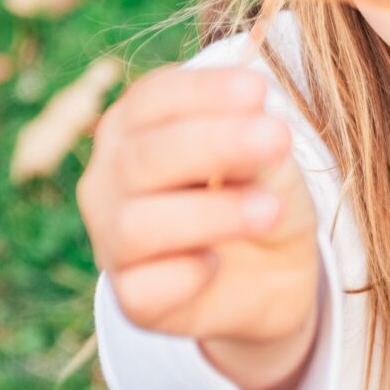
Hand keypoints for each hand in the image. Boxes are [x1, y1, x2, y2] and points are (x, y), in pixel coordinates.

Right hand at [78, 64, 321, 389]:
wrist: (275, 272)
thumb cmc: (259, 193)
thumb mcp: (269, 159)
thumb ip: (255, 142)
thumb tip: (254, 126)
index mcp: (135, 128)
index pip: (152, 99)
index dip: (202, 92)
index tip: (258, 90)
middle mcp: (110, 180)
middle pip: (143, 157)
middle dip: (214, 144)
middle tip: (278, 137)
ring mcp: (113, 241)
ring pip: (138, 225)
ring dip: (212, 213)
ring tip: (271, 209)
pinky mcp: (133, 299)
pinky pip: (145, 288)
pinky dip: (187, 274)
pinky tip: (217, 264)